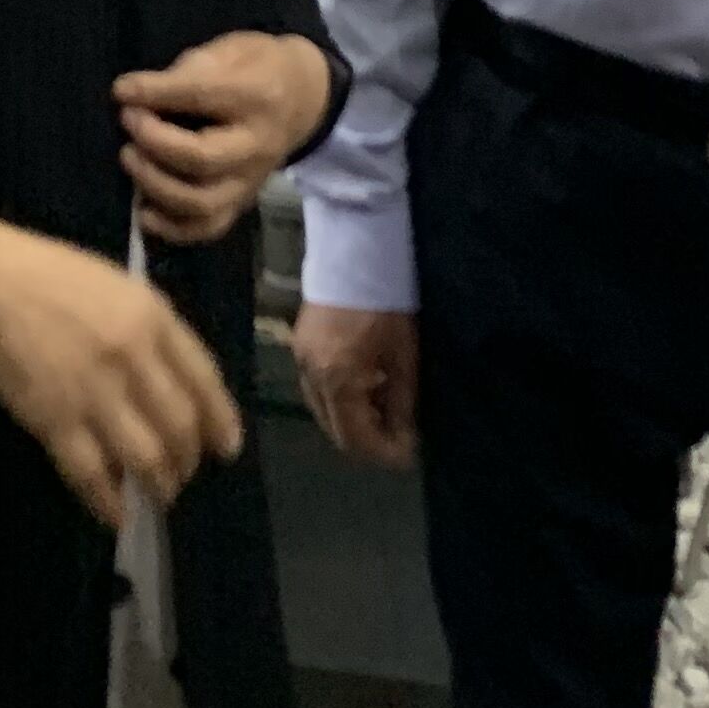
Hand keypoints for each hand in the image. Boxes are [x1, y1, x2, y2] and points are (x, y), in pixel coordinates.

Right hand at [0, 198, 241, 529]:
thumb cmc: (49, 276)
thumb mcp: (118, 286)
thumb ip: (151, 333)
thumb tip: (169, 388)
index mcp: (153, 318)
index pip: (205, 380)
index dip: (221, 421)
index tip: (226, 448)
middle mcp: (134, 357)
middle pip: (180, 426)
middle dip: (187, 461)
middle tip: (182, 477)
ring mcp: (95, 391)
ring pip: (146, 456)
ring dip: (158, 486)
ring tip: (158, 498)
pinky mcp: (55, 420)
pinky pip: (92, 474)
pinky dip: (108, 502)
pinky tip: (116, 516)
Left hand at [114, 32, 332, 248]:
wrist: (303, 99)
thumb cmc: (257, 68)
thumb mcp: (229, 51)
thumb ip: (187, 72)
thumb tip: (135, 96)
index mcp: (258, 96)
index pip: (203, 97)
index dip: (156, 94)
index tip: (121, 91)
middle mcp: (258, 146)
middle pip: (202, 160)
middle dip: (155, 143)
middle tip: (129, 120)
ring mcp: (251, 181)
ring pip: (202, 203)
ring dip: (155, 185)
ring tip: (132, 157)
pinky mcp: (242, 203)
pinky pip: (207, 229)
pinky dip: (171, 228)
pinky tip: (144, 209)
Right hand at [293, 305, 418, 469]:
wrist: (355, 251)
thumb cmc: (387, 302)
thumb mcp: (404, 354)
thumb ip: (402, 401)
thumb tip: (406, 438)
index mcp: (337, 380)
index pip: (354, 438)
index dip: (383, 453)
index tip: (409, 456)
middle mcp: (311, 377)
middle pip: (334, 430)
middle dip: (367, 441)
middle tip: (400, 439)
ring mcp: (300, 361)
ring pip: (323, 411)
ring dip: (352, 421)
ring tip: (384, 414)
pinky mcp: (299, 346)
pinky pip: (316, 389)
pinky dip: (339, 399)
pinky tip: (364, 389)